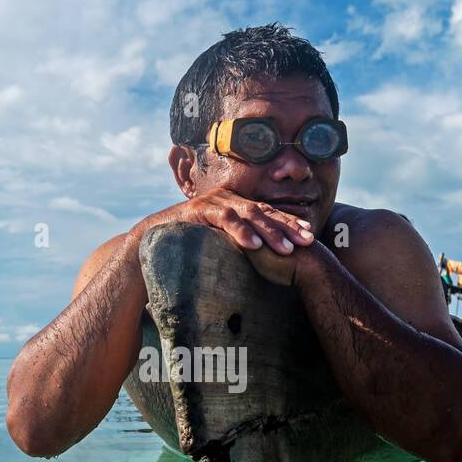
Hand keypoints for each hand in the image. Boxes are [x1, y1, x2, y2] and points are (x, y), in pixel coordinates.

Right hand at [180, 188, 313, 255]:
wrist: (151, 238)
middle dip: (287, 227)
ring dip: (269, 232)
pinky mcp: (200, 210)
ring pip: (249, 215)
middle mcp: (228, 200)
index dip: (289, 223)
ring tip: (286, 249)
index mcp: (236, 206)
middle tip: (307, 242)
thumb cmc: (188, 245)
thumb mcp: (220, 243)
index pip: (269, 212)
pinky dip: (240, 232)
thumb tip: (265, 262)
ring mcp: (214, 202)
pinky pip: (225, 219)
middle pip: (264, 211)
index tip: (310, 236)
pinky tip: (254, 245)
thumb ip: (239, 245)